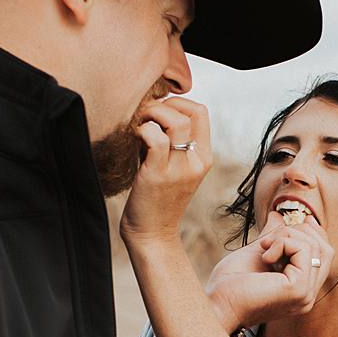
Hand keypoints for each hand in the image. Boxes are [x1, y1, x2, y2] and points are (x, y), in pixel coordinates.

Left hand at [119, 95, 212, 250]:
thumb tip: (154, 109)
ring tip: (139, 124)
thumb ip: (170, 141)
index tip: (158, 111)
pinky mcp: (159, 175)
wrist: (152, 234)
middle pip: (189, 111)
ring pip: (175, 121)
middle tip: (144, 115)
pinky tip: (133, 137)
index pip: (201, 111)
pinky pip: (155, 137)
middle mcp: (196, 162)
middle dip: (163, 104)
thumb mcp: (173, 167)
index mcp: (204, 158)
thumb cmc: (156, 198)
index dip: (178, 101)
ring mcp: (180, 169)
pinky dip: (142, 129)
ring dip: (152, 113)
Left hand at [205, 212, 333, 331]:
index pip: (324, 256)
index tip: (294, 223)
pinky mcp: (299, 289)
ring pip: (315, 247)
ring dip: (286, 236)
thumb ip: (273, 237)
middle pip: (325, 250)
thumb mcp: (256, 253)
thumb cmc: (230, 284)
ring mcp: (305, 295)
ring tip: (263, 248)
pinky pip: (304, 251)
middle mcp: (308, 295)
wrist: (217, 303)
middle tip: (267, 240)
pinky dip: (283, 243)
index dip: (313, 234)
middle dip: (298, 232)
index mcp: (301, 289)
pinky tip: (265, 256)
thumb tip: (278, 215)